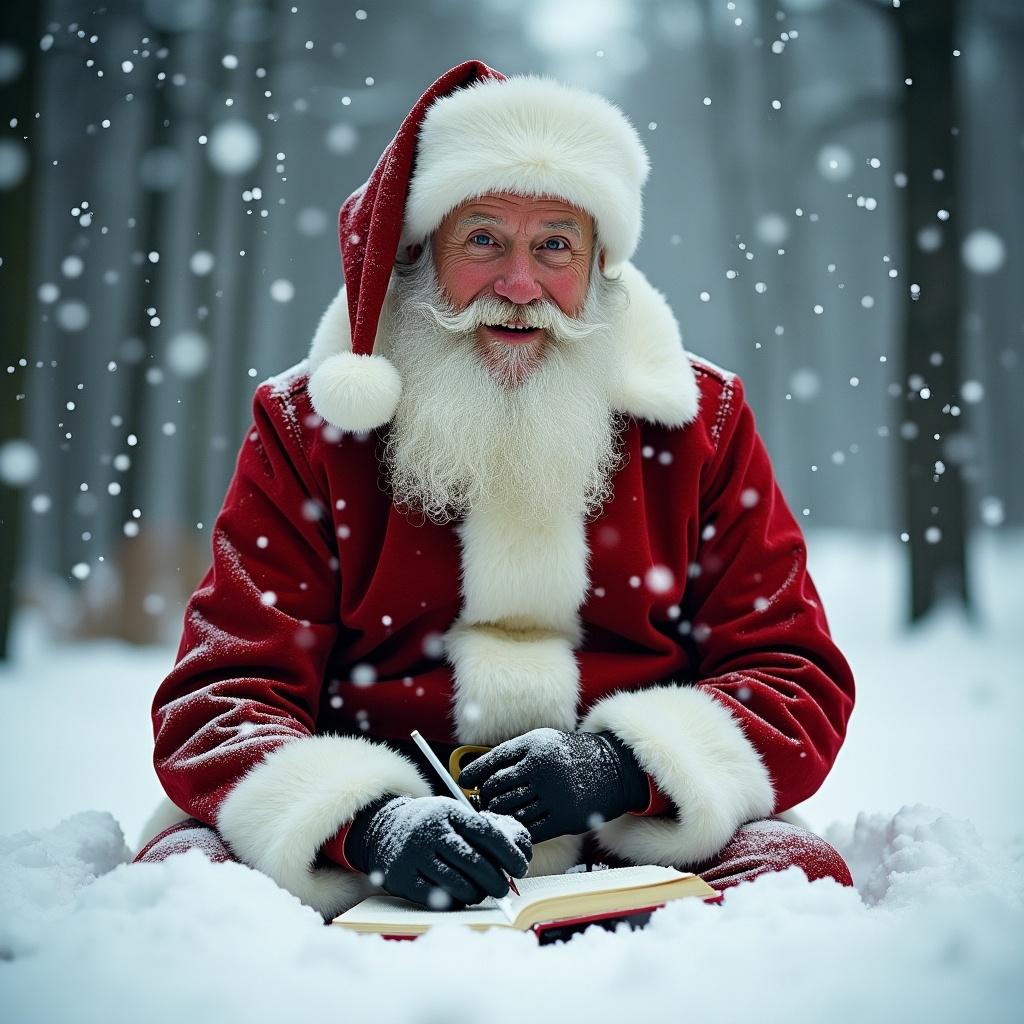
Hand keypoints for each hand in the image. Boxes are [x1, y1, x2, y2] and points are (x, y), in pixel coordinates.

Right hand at [345, 795, 531, 908]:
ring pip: (458, 884)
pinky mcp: (403, 878)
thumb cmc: (431, 825)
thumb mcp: (451, 815)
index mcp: (448, 811)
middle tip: (503, 889)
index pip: (486, 833)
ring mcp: (414, 855)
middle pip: (474, 862)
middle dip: (496, 881)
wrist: (384, 828)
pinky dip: (455, 901)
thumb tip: (514, 860)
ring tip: (479, 892)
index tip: (521, 868)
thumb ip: (478, 832)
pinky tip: (459, 897)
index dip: (508, 853)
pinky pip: (438, 899)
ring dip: (476, 894)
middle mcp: (430, 831)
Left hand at [457, 728, 648, 843]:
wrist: (609, 769)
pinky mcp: (563, 818)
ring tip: (498, 812)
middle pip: (496, 789)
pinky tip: (514, 825)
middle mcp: (542, 768)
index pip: (492, 762)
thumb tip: (473, 779)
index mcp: (533, 745)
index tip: (463, 782)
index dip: (473, 774)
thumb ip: (510, 756)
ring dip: (498, 815)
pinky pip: (528, 829)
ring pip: (509, 811)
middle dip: (485, 798)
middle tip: (484, 801)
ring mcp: (553, 794)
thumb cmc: (565, 755)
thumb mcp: (540, 741)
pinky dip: (516, 830)